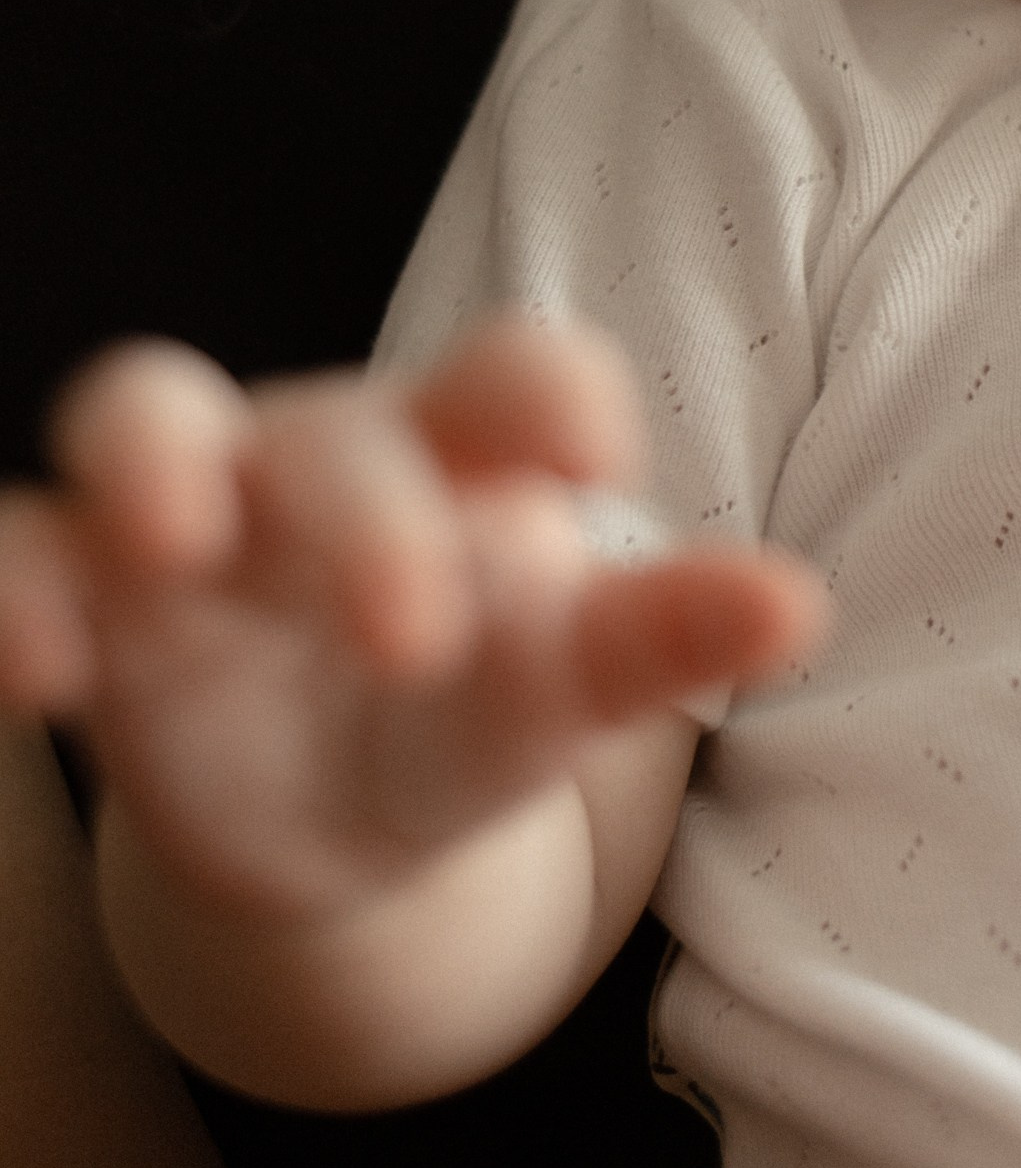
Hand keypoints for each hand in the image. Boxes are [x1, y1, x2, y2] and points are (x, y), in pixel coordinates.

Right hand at [0, 323, 818, 919]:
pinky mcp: (86, 593)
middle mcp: (323, 456)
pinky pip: (22, 550)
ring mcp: (192, 515)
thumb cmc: (470, 694)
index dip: (551, 393)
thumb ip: (663, 639)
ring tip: (173, 545)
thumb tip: (795, 605)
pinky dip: (18, 591)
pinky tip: (41, 670)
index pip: (518, 375)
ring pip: (143, 414)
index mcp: (466, 454)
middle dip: (368, 519)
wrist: (329, 793)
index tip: (601, 453)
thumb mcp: (562, 687)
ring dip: (151, 463)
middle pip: (335, 431)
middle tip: (414, 632)